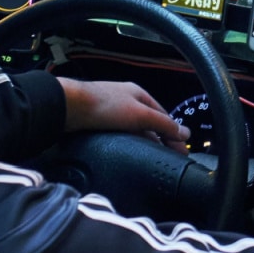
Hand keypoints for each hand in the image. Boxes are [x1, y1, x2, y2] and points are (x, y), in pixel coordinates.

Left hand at [59, 78, 189, 152]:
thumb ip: (163, 124)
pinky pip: (120, 134)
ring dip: (145, 141)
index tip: (181, 150)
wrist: (68, 107)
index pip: (163, 115)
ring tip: (153, 158)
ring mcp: (112, 112)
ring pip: (134, 129)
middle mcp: (127, 101)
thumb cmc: (105, 106)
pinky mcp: (99, 123)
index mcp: (139, 94)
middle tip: (170, 157)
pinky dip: (129, 143)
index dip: (173, 132)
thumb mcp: (140, 115)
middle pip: (149, 122)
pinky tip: (130, 152)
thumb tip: (185, 133)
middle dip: (161, 138)